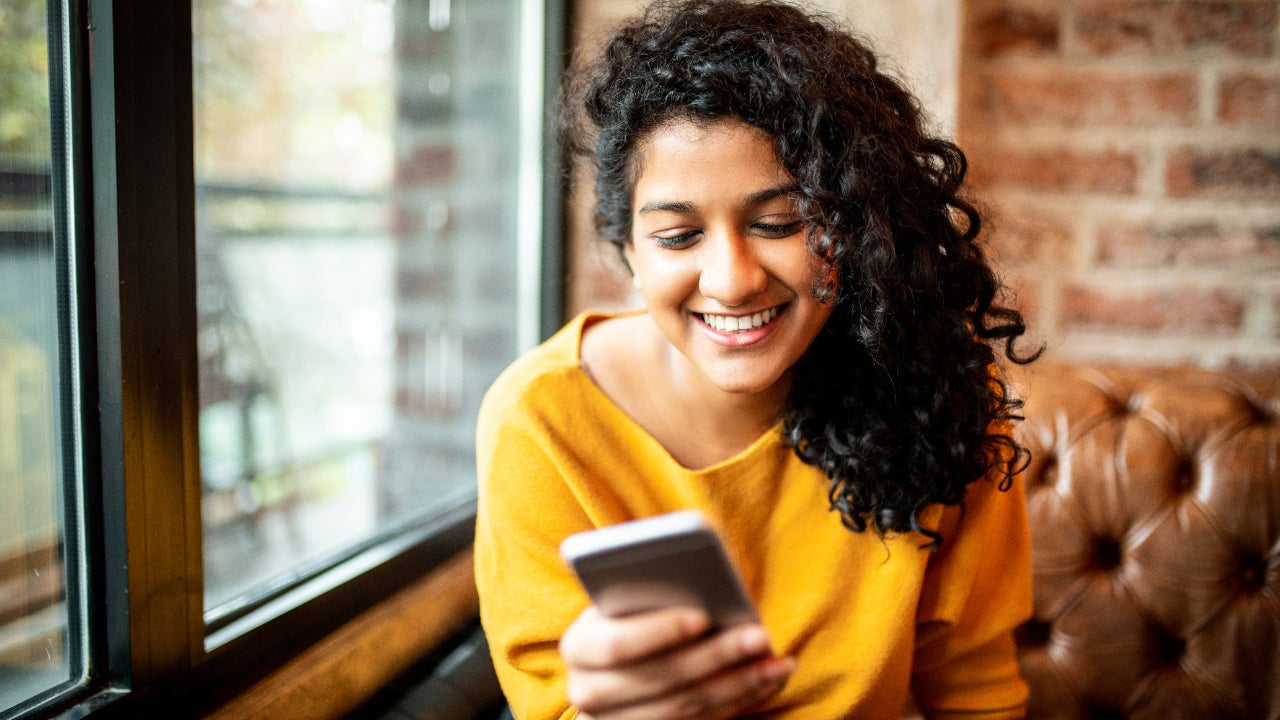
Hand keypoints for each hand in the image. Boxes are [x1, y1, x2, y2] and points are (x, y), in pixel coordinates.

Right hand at [559, 605, 793, 719]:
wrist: (614, 671)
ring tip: (777, 661)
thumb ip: (647, 586)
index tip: (702, 616)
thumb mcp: (625, 599)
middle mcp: (589, 693)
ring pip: (685, 708)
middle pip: (661, 679)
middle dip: (716, 656)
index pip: (617, 644)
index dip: (659, 632)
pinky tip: (767, 680)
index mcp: (579, 647)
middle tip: (760, 635)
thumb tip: (697, 570)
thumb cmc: (628, 617)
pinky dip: (738, 702)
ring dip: (739, 684)